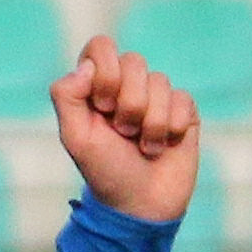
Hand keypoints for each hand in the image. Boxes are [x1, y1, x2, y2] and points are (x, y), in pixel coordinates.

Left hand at [55, 35, 200, 225]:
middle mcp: (127, 85)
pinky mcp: (184, 111)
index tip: (101, 105)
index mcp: (97, 85)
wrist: (140, 205)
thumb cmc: (104, 170)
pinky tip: (164, 145)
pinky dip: (171, 128)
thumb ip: (67, 96)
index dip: (105, 71)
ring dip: (150, 123)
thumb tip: (87, 66)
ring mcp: (157, 96)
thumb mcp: (75, 136)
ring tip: (142, 145)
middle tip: (122, 133)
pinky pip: (183, 99)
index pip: (101, 46)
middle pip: (134, 61)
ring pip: (160, 81)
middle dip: (128, 104)